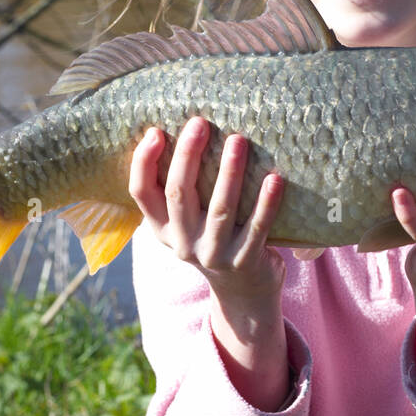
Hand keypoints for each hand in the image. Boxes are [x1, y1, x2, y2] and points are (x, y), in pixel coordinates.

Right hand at [129, 116, 286, 302]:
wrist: (243, 292)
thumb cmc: (216, 238)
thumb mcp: (189, 221)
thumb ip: (185, 188)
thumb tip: (192, 131)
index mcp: (162, 228)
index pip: (141, 193)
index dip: (143, 162)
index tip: (156, 131)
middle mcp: (183, 242)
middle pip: (179, 194)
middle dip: (187, 155)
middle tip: (200, 123)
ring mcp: (214, 254)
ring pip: (220, 209)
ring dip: (229, 172)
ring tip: (238, 140)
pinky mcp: (245, 261)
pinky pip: (258, 227)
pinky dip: (267, 202)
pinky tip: (274, 178)